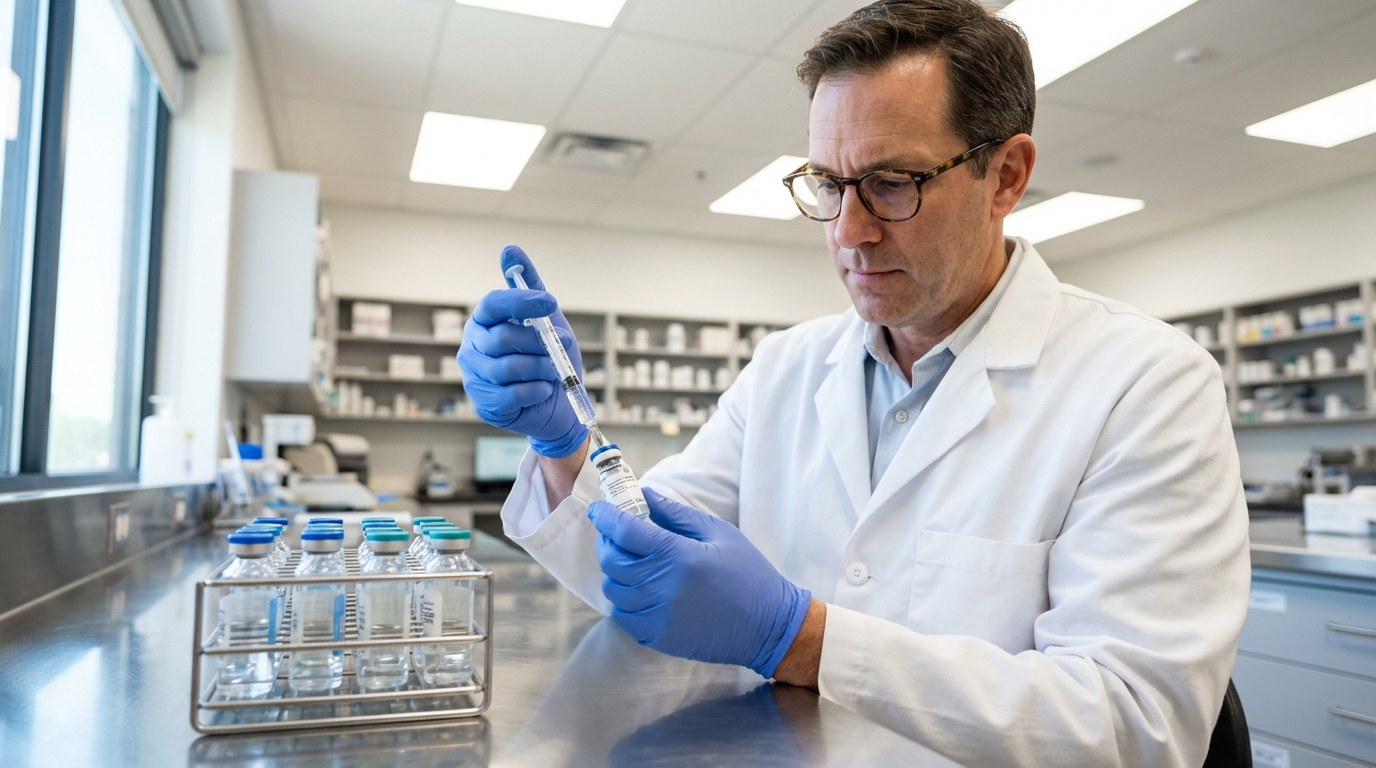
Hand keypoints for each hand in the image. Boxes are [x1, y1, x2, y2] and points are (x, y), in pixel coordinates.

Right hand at [458, 245, 587, 457]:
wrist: (559, 403)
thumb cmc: (549, 357)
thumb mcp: (546, 319)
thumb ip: (529, 286)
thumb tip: (509, 249)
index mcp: (484, 322)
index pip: (492, 304)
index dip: (521, 301)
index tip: (551, 303)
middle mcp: (472, 347)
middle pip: (503, 337)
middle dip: (540, 343)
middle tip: (562, 346)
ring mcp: (474, 377)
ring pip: (510, 367)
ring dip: (543, 367)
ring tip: (554, 370)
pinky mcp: (485, 403)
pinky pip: (513, 394)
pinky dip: (537, 390)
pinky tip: (545, 389)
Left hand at [587, 488, 811, 678]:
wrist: (768, 626)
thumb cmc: (748, 574)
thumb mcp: (717, 532)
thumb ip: (675, 513)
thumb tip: (644, 494)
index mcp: (677, 555)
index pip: (623, 531)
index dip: (605, 516)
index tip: (598, 509)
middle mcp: (661, 587)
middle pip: (611, 561)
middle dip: (607, 542)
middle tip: (617, 534)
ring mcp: (657, 616)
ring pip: (612, 590)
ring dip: (614, 572)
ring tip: (631, 562)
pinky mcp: (658, 638)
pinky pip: (623, 616)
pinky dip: (623, 599)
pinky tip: (639, 589)